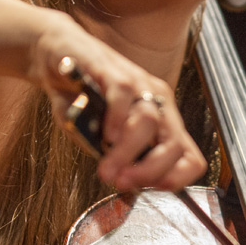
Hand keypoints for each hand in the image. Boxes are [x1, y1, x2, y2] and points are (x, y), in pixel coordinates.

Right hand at [31, 19, 206, 190]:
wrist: (57, 54)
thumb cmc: (81, 97)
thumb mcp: (98, 135)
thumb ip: (111, 155)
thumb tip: (120, 176)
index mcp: (162, 119)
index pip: (189, 157)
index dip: (174, 179)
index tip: (146, 190)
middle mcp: (157, 100)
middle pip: (174, 144)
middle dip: (150, 171)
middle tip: (121, 183)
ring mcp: (138, 83)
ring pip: (148, 121)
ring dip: (127, 152)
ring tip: (107, 168)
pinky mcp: (112, 69)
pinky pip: (123, 95)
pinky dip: (116, 120)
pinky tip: (105, 136)